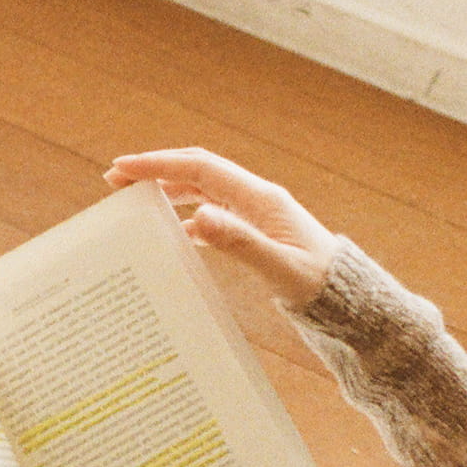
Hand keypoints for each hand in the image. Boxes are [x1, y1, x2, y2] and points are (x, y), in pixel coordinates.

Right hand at [105, 149, 335, 308]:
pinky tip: (172, 232)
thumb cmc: (322, 287)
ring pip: (203, 192)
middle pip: (197, 173)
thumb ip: (239, 242)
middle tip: (115, 180)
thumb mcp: (279, 267)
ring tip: (134, 202)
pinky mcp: (257, 232)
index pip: (199, 169)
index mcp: (260, 198)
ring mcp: (256, 214)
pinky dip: (187, 217)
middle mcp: (256, 199)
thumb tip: (198, 217)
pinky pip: (214, 215)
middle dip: (156, 171)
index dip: (158, 165)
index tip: (122, 168)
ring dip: (169, 192)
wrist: (351, 302)